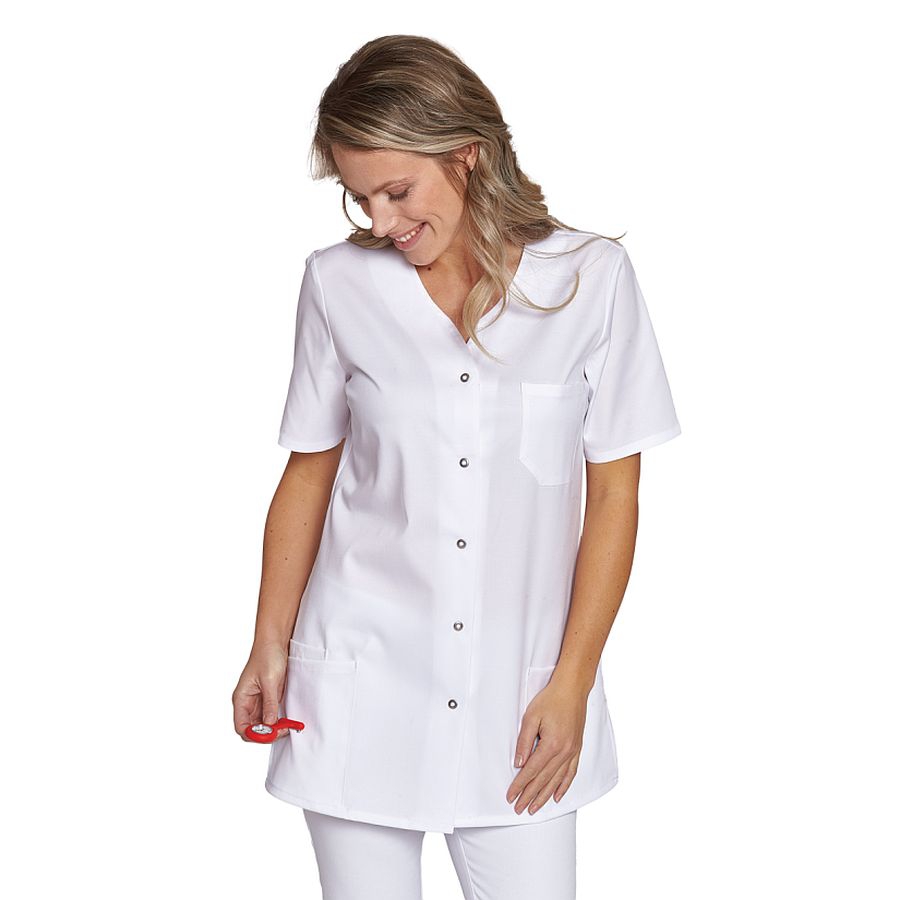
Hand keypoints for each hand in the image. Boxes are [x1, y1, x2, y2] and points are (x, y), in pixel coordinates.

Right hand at [233, 640, 289, 741]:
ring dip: (274, 728)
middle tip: (283, 731)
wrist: (275, 642)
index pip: (241, 726)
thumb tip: (269, 723)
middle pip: (252, 728)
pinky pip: (271, 716)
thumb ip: (269, 703)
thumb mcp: (269, 680)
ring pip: (263, 724)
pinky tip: (288, 721)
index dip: (253, 734)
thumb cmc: (267, 656)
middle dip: (266, 733)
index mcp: (241, 698)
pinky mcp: (269, 699)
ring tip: (288, 726)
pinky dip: (278, 721)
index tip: (269, 733)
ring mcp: (258, 702)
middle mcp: (247, 703)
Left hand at [506, 677, 586, 814]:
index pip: (531, 771)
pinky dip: (564, 786)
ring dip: (545, 796)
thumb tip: (518, 763)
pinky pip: (571, 773)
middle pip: (544, 779)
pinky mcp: (577, 749)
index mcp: (552, 744)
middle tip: (519, 808)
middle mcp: (564, 752)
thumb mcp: (531, 717)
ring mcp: (573, 752)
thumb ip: (524, 741)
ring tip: (535, 808)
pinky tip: (557, 796)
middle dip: (530, 796)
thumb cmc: (551, 699)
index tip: (511, 796)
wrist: (572, 689)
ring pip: (557, 780)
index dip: (520, 785)